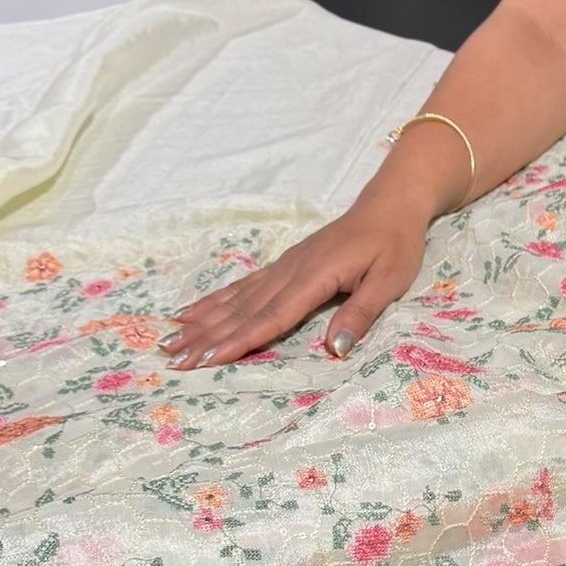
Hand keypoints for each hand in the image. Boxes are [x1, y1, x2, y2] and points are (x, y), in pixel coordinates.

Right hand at [160, 196, 429, 368]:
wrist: (389, 205)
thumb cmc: (394, 244)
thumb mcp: (389, 281)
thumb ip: (360, 314)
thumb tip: (334, 350)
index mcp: (315, 276)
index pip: (272, 316)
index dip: (240, 340)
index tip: (209, 360)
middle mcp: (290, 271)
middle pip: (243, 311)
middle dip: (208, 338)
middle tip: (173, 360)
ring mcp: (283, 267)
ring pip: (236, 299)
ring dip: (203, 322)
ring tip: (170, 340)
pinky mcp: (284, 265)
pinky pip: (243, 286)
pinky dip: (216, 301)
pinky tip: (193, 312)